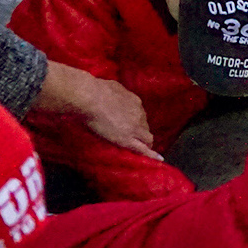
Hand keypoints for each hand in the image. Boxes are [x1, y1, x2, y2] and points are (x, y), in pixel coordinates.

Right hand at [33, 62, 158, 158]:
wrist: (90, 97)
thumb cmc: (95, 90)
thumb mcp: (111, 87)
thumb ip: (115, 93)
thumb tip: (111, 92)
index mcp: (134, 101)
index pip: (140, 115)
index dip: (137, 122)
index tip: (133, 125)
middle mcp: (139, 114)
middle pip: (145, 126)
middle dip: (141, 133)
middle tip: (135, 138)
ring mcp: (134, 127)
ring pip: (147, 138)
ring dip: (144, 143)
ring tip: (142, 150)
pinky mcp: (127, 139)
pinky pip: (142, 149)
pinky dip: (151, 155)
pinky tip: (157, 159)